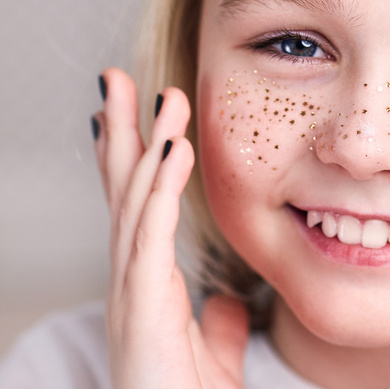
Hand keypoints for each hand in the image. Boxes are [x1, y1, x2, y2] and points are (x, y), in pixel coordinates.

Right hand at [93, 68, 248, 387]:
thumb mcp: (211, 352)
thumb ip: (216, 323)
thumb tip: (227, 302)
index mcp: (148, 282)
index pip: (136, 207)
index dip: (133, 160)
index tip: (136, 116)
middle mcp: (132, 278)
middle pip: (123, 190)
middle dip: (122, 133)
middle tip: (119, 80)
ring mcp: (132, 289)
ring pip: (134, 201)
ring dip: (146, 144)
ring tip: (158, 97)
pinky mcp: (144, 304)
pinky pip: (151, 232)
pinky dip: (161, 186)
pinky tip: (174, 149)